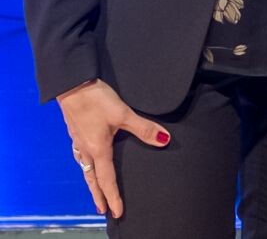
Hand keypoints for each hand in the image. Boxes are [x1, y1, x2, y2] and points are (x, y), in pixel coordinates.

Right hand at [57, 79, 170, 218]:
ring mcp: (78, 142)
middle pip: (92, 179)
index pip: (107, 179)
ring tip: (96, 190)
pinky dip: (85, 166)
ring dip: (91, 182)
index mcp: (98, 150)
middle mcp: (86, 150)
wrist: (72, 85)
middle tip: (103, 210)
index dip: (113, 196)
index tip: (117, 212)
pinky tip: (86, 161)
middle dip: (99, 195)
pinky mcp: (76, 133)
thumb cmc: (97, 101)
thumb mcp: (123, 113)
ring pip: (85, 169)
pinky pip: (80, 157)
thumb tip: (164, 140)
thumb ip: (143, 128)